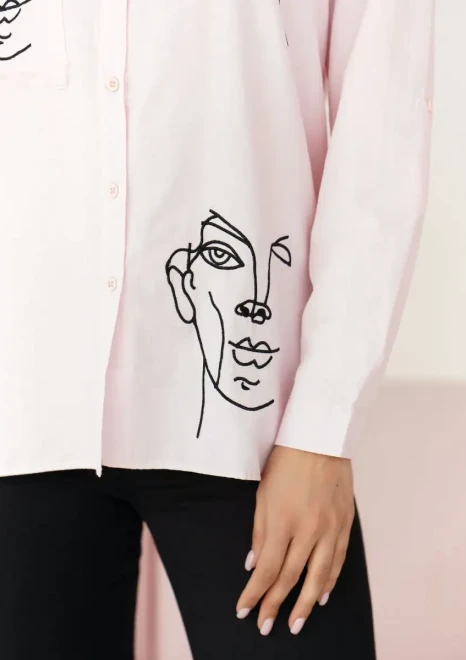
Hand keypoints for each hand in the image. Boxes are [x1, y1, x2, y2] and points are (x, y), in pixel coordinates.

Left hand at [235, 445, 354, 635]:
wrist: (321, 438)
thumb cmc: (286, 462)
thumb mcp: (263, 494)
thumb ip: (259, 532)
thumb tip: (253, 565)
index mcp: (282, 521)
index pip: (267, 569)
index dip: (254, 594)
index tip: (244, 610)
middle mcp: (308, 530)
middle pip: (291, 578)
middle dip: (276, 605)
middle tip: (267, 626)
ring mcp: (330, 528)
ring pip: (318, 576)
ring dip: (305, 603)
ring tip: (296, 623)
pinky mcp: (345, 523)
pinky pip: (338, 560)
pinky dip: (329, 581)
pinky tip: (321, 595)